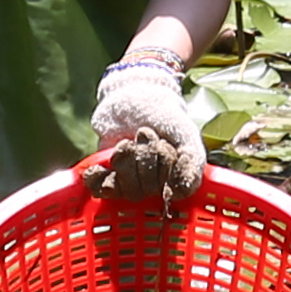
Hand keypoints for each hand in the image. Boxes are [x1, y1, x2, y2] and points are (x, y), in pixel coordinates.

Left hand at [88, 59, 203, 197]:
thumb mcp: (184, 132)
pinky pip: (101, 189)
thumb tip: (179, 194)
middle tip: (144, 134)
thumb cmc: (162, 115)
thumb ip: (192, 160)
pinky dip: (97, 178)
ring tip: (128, 142)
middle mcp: (154, 186)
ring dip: (125, 160)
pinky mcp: (108, 176)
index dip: (164, 168)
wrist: (130, 97)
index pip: (170, 193)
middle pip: (146, 190)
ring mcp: (130, 183)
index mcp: (176, 179)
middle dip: (144, 157)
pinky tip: (100, 168)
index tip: (163, 144)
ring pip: (125, 189)